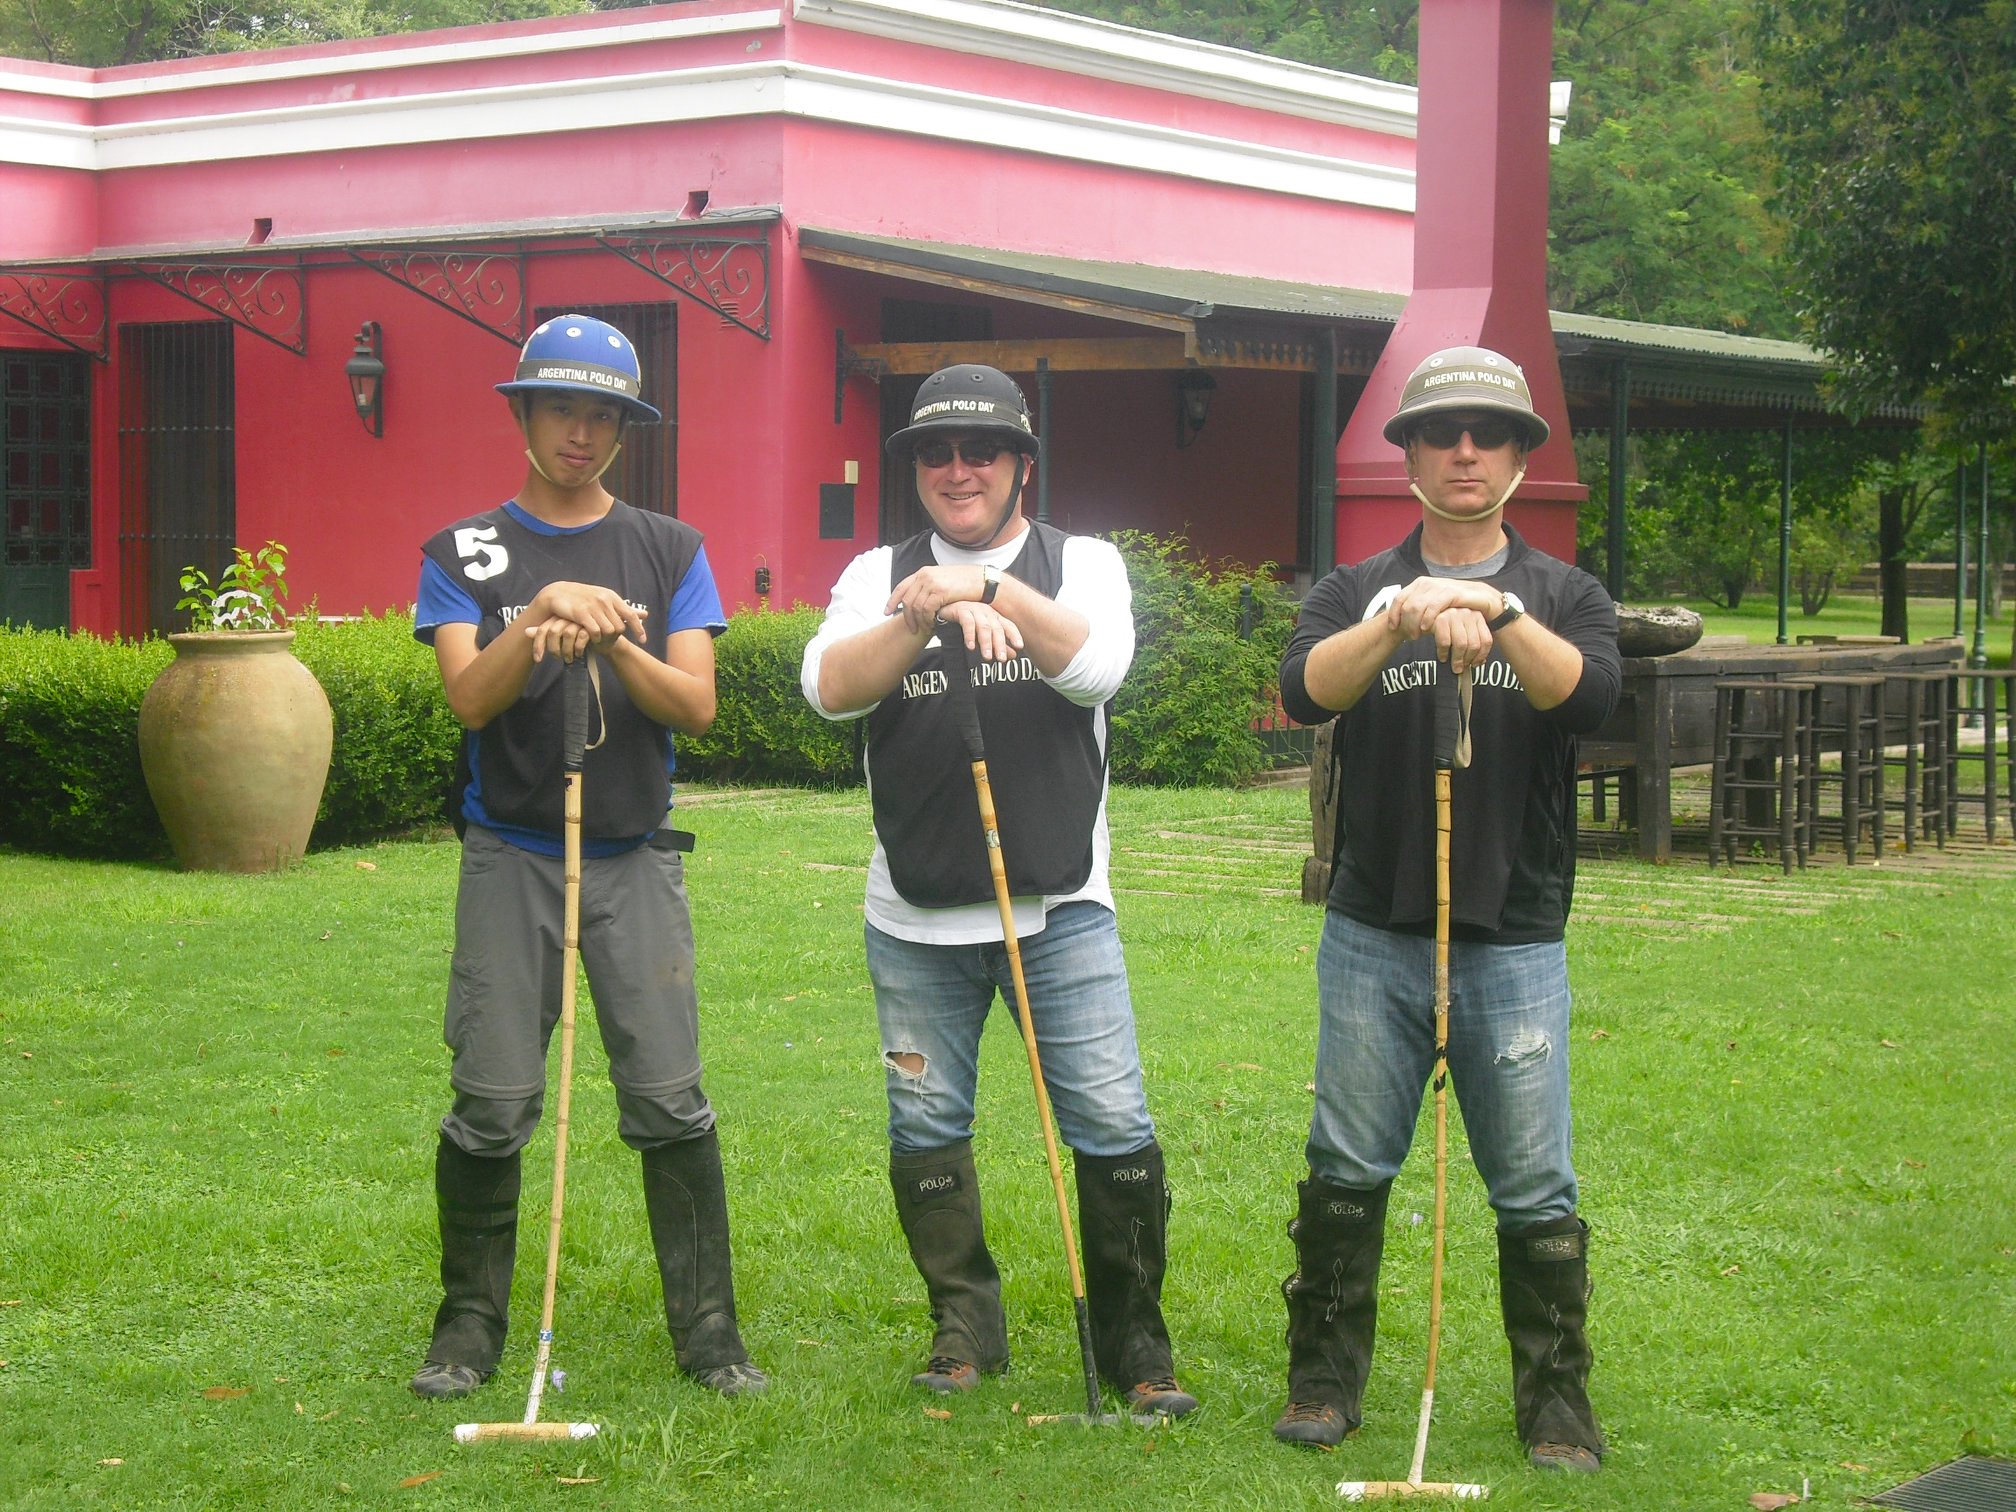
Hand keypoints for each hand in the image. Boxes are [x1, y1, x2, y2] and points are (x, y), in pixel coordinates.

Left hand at [523, 616, 593, 663]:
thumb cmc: (580, 637)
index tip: (538, 659)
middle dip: (554, 649)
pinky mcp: (593, 625)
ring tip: (570, 658)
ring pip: (567, 634)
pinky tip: (580, 653)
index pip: (543, 629)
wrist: (604, 639)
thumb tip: (525, 631)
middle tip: (558, 658)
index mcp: (558, 617)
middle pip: (553, 631)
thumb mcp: (561, 637)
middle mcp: (568, 616)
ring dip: (567, 650)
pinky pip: (581, 636)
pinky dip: (579, 648)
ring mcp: (580, 619)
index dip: (538, 645)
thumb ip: (545, 633)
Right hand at [528, 581, 646, 643]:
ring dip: (605, 638)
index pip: (631, 614)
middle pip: (619, 627)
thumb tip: (645, 614)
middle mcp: (604, 600)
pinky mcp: (581, 613)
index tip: (643, 641)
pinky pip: (595, 631)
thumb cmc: (584, 598)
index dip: (638, 629)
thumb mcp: (605, 600)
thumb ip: (624, 609)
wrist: (558, 593)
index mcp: (611, 596)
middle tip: (608, 639)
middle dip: (615, 635)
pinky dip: (595, 637)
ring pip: (609, 630)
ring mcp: (593, 606)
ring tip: (599, 639)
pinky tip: (592, 638)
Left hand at [885, 564, 987, 634]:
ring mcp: (932, 583)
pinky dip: (928, 619)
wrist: (981, 581)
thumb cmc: (963, 584)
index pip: (901, 587)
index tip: (886, 612)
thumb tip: (917, 598)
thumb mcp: (942, 581)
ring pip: (916, 607)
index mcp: (923, 572)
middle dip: (907, 617)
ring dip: (920, 621)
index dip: (892, 601)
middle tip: (911, 629)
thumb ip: (928, 587)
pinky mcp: (940, 591)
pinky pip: (927, 610)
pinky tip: (933, 624)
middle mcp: (924, 575)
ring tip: (925, 628)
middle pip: (907, 600)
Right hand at [935, 600, 1024, 662]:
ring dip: (986, 643)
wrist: (944, 607)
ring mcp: (974, 610)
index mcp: (994, 617)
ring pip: (984, 627)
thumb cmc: (964, 621)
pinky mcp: (961, 610)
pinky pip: (968, 623)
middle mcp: (986, 612)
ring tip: (987, 657)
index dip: (1014, 635)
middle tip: (1002, 660)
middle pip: (997, 629)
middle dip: (1000, 645)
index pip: (1008, 626)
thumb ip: (997, 645)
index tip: (1020, 647)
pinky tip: (971, 647)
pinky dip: (970, 636)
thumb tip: (1013, 656)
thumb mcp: (982, 635)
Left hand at [1385, 576, 1494, 675]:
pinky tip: (1426, 628)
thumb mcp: (1432, 604)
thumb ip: (1418, 607)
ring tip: (1418, 635)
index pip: (1398, 598)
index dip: (1393, 614)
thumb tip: (1400, 618)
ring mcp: (1438, 586)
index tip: (1394, 628)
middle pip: (1406, 605)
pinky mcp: (1450, 592)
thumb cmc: (1454, 604)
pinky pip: (1433, 607)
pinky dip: (1427, 619)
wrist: (1480, 598)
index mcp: (1419, 584)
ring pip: (1417, 606)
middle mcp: (1426, 583)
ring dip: (1414, 624)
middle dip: (1406, 623)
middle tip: (1411, 636)